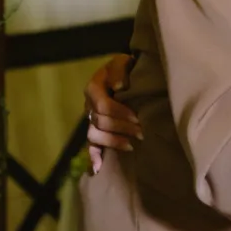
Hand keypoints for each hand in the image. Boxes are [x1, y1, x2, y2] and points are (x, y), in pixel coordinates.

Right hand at [85, 53, 140, 174]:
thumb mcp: (123, 62)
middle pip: (100, 122)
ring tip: (131, 145)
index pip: (103, 105)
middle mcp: (89, 104)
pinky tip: (97, 168)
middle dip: (121, 128)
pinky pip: (89, 145)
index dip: (120, 113)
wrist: (127, 73)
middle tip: (142, 132)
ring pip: (94, 135)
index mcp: (93, 87)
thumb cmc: (127, 68)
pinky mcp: (95, 130)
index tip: (138, 118)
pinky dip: (92, 157)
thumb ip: (119, 71)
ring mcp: (90, 119)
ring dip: (113, 141)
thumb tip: (119, 86)